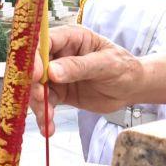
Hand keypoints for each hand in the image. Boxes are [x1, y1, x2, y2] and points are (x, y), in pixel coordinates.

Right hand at [28, 25, 143, 134]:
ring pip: (37, 87)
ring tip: (47, 121)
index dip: (35, 56)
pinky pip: (45, 103)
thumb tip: (52, 71)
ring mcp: (57, 73)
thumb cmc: (124, 68)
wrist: (131, 88)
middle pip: (34, 66)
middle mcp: (59, 53)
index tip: (37, 75)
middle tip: (40, 99)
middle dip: (33, 84)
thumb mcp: (106, 64)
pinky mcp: (59, 92)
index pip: (44, 41)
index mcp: (71, 37)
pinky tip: (48, 128)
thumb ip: (79, 67)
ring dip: (38, 105)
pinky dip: (44, 116)